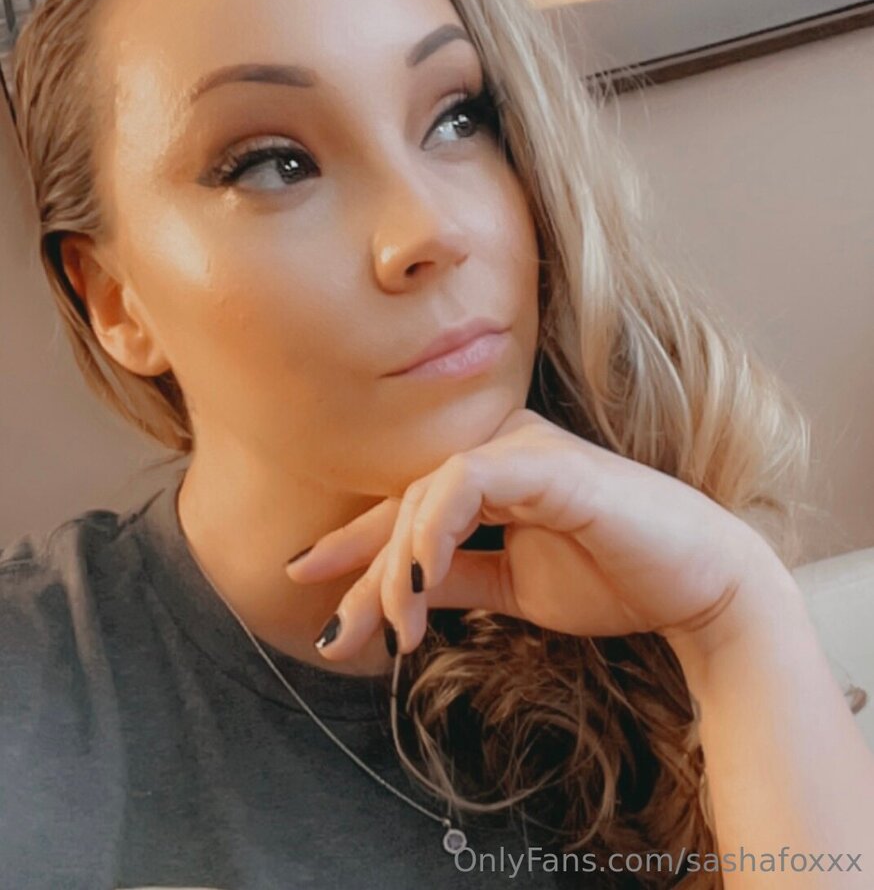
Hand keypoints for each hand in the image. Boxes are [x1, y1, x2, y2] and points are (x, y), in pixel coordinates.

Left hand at [285, 408, 790, 659]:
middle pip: (406, 499)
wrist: (702, 589)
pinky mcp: (545, 462)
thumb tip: (392, 593)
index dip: (353, 540)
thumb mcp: (511, 587)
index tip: (304, 577)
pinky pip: (465, 482)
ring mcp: (523, 448)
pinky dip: (433, 530)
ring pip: (426, 491)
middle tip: (336, 634)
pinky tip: (418, 580)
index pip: (407, 503)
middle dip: (362, 567)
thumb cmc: (614, 579)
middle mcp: (501, 448)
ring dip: (397, 564)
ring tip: (393, 628)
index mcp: (493, 472)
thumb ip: (454, 578)